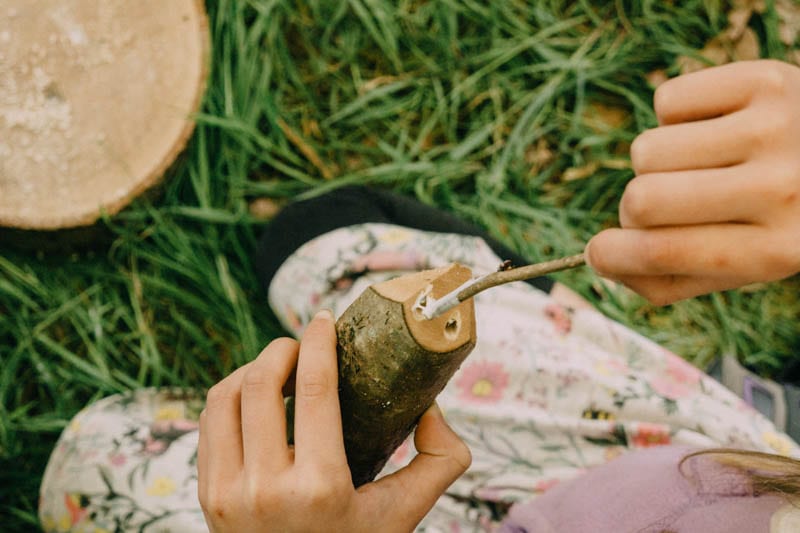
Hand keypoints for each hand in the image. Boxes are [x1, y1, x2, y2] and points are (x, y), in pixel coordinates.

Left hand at [197, 310, 470, 532]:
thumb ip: (441, 460)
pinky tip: (255, 396)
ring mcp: (227, 493)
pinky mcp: (207, 494)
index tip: (325, 321)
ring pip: (225, 396)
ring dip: (252, 367)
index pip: (314, 389)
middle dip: (282, 348)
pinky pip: (210, 421)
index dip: (318, 342)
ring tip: (279, 367)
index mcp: (319, 487)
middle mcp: (265, 489)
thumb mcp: (405, 513)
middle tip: (303, 343)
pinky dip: (231, 394)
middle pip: (261, 383)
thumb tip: (429, 409)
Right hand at [586, 60, 799, 304]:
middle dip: (636, 208)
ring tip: (701, 164)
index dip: (612, 256)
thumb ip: (669, 278)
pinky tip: (716, 126)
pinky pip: (667, 100)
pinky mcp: (766, 80)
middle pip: (642, 199)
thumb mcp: (743, 265)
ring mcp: (775, 128)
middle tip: (664, 207)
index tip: (599, 252)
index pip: (660, 253)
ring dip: (658, 162)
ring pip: (646, 149)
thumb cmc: (784, 218)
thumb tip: (599, 259)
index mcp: (777, 250)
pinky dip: (677, 116)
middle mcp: (780, 188)